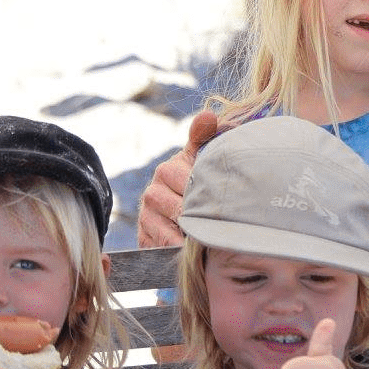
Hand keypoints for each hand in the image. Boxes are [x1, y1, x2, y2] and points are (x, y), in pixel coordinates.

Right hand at [138, 110, 219, 246]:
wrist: (177, 214)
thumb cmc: (196, 183)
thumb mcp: (200, 159)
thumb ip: (204, 138)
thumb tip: (208, 116)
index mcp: (167, 170)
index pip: (190, 182)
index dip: (208, 193)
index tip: (224, 201)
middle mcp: (152, 192)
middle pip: (182, 210)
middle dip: (202, 219)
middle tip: (224, 226)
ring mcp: (146, 217)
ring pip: (170, 232)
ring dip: (190, 238)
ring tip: (209, 242)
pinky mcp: (144, 239)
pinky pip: (160, 248)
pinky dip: (176, 252)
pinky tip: (192, 253)